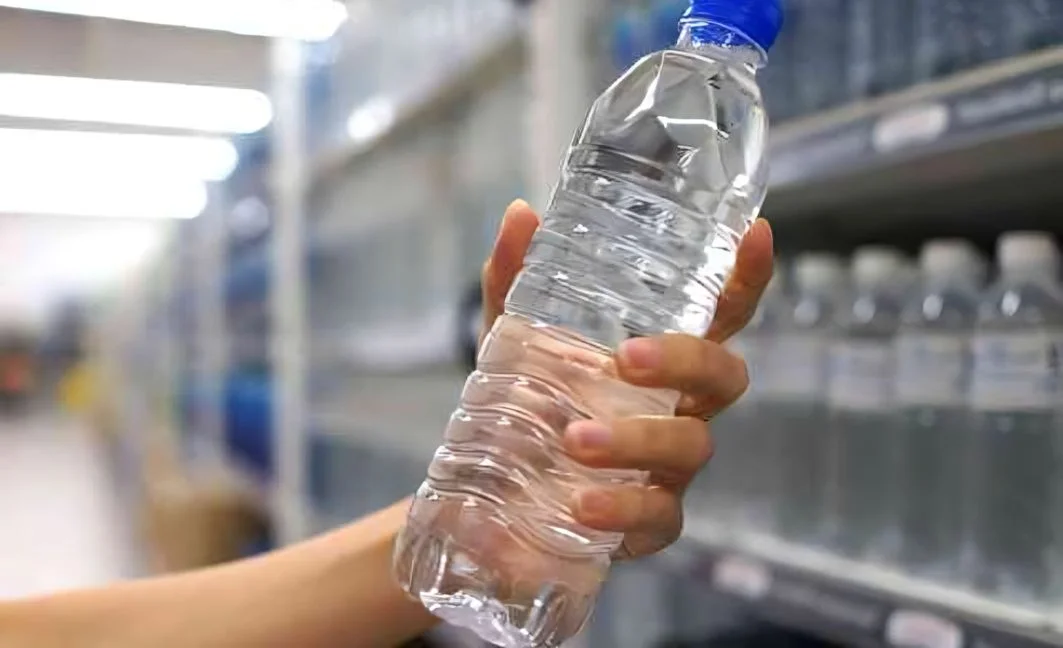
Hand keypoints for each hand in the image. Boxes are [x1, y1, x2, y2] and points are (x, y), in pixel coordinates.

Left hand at [480, 199, 774, 559]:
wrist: (492, 495)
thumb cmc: (527, 403)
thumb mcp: (512, 341)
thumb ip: (515, 282)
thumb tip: (520, 212)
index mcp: (661, 356)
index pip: (719, 313)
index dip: (745, 278)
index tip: (754, 234)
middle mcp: (679, 406)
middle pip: (722, 376)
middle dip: (685, 360)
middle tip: (626, 357)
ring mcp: (670, 467)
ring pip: (690, 446)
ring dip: (637, 439)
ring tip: (575, 439)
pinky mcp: (649, 521)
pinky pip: (656, 515)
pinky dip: (622, 507)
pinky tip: (583, 503)